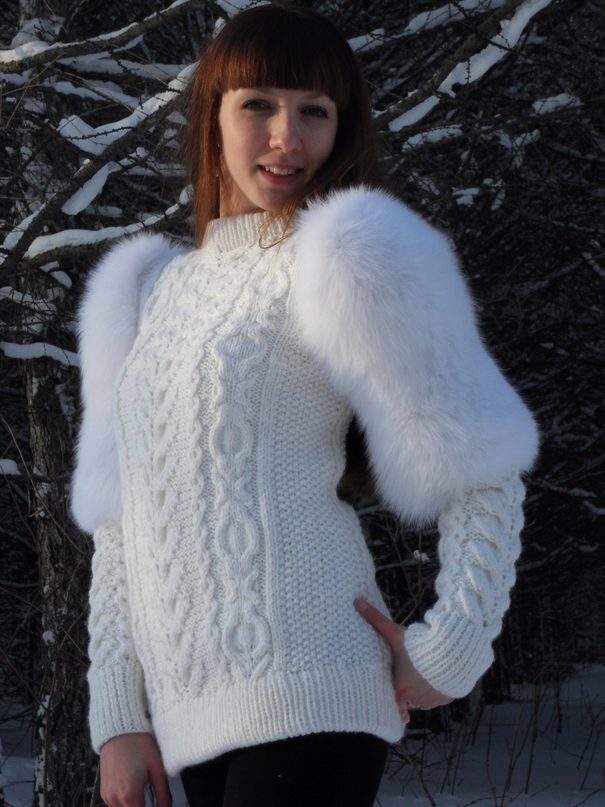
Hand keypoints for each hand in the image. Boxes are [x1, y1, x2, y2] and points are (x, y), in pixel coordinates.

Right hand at [99, 732, 171, 806]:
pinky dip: (126, 802)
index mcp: (129, 796)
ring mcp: (107, 796)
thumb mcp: (158, 769)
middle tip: (153, 800)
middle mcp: (115, 799)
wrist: (120, 730)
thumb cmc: (138, 745)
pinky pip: (115, 804)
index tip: (159, 806)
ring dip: (134, 806)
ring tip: (143, 792)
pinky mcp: (104, 791)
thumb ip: (163, 795)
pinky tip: (134, 788)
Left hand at [354, 597, 453, 721]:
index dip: (392, 701)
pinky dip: (437, 688)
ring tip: (421, 673)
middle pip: (408, 697)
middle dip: (407, 688)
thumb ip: (375, 620)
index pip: (392, 704)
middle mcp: (417, 700)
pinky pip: (439, 696)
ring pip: (424, 698)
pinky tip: (436, 675)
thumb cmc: (419, 646)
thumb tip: (357, 602)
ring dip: (422, 689)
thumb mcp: (395, 633)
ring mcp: (433, 700)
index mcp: (401, 690)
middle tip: (407, 675)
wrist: (452, 652)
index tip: (392, 699)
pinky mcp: (447, 697)